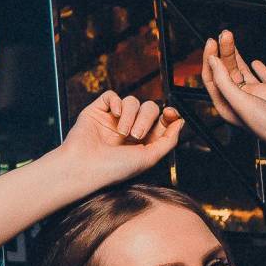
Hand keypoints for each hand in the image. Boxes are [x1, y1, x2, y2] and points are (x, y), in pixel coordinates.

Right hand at [58, 92, 185, 188]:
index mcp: (143, 142)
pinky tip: (113, 116)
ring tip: (122, 132)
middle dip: (146, 119)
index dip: (169, 115)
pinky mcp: (98, 110)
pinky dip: (116, 103)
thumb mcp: (149, 158)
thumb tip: (181, 123)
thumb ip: (168, 141)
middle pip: (149, 108)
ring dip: (130, 115)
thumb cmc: (114, 169)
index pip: (161, 121)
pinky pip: (112, 96)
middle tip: (136, 134)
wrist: (85, 168)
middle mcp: (129, 129)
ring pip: (132, 101)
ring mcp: (113, 119)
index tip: (170, 114)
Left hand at [201, 31, 265, 153]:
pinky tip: (253, 62)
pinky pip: (262, 75)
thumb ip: (224, 81)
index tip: (211, 43)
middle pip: (226, 71)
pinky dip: (258, 67)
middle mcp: (240, 100)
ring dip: (235, 53)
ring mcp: (256, 93)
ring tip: (230, 36)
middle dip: (224, 51)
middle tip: (224, 34)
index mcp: (228, 107)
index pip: (213, 79)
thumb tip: (213, 60)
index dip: (210, 60)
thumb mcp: (239, 102)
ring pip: (241, 69)